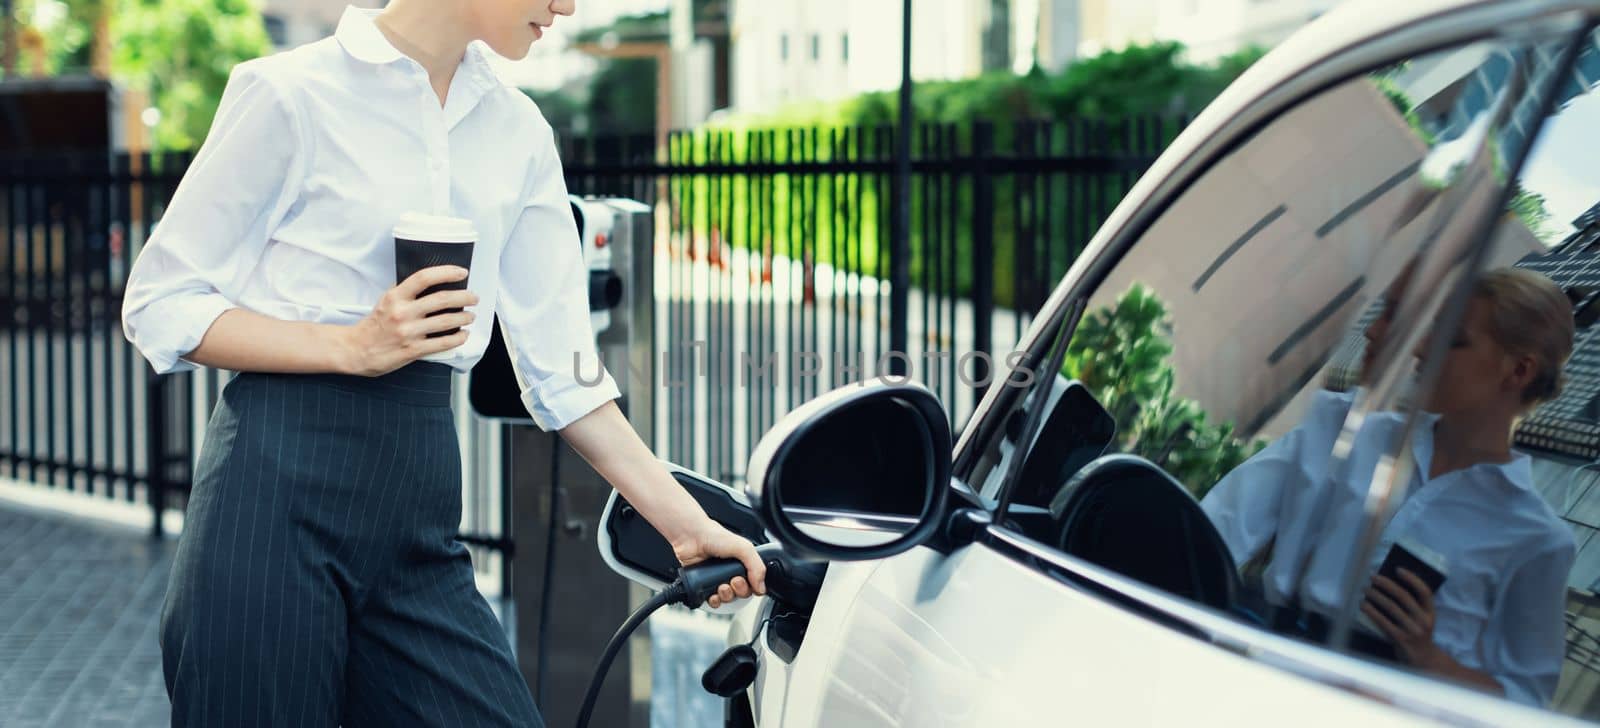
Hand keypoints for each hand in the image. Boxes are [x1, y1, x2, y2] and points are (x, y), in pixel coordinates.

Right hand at [340, 266, 477, 375]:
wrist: (356, 350)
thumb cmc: (374, 325)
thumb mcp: (386, 301)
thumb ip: (405, 292)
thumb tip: (431, 283)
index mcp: (395, 297)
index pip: (424, 278)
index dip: (446, 272)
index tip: (462, 272)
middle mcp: (403, 313)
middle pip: (442, 299)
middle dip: (465, 297)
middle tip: (474, 297)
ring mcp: (409, 332)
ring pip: (446, 321)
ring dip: (465, 317)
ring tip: (471, 316)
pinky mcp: (413, 350)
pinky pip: (443, 343)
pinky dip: (458, 338)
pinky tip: (463, 334)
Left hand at [672, 519, 766, 608]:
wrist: (691, 537)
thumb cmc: (714, 536)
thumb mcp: (744, 547)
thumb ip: (757, 567)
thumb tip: (762, 587)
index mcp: (742, 563)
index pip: (754, 583)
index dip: (751, 586)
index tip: (744, 580)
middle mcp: (731, 572)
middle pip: (741, 593)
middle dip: (738, 591)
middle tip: (733, 581)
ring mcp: (717, 579)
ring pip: (728, 599)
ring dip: (726, 596)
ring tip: (721, 587)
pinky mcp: (704, 586)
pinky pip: (713, 601)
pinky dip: (714, 601)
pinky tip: (713, 594)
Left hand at [1362, 568, 1444, 667]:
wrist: (1423, 660)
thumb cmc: (1418, 634)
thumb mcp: (1422, 619)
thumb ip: (1412, 605)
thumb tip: (1389, 584)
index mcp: (1431, 613)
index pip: (1425, 591)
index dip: (1412, 579)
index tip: (1397, 569)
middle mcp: (1424, 620)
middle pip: (1403, 596)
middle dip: (1386, 584)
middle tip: (1373, 577)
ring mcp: (1413, 630)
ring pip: (1391, 607)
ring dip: (1375, 595)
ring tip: (1365, 589)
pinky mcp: (1401, 639)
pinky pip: (1383, 621)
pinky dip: (1372, 611)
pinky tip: (1363, 605)